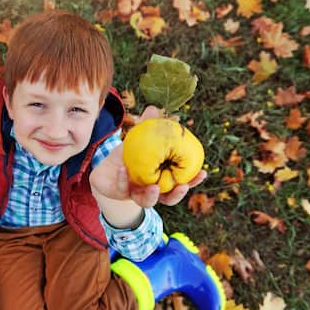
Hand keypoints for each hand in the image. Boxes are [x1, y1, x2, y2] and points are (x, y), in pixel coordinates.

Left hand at [90, 106, 206, 207]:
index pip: (182, 182)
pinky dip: (123, 180)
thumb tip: (155, 108)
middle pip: (169, 198)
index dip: (193, 180)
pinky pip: (122, 188)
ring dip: (152, 196)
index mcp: (163, 179)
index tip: (203, 173)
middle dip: (177, 194)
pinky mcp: (119, 194)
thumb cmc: (130, 154)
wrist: (106, 169)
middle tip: (183, 186)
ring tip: (154, 188)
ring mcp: (135, 195)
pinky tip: (124, 170)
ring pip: (147, 201)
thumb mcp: (139, 140)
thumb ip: (147, 126)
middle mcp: (152, 191)